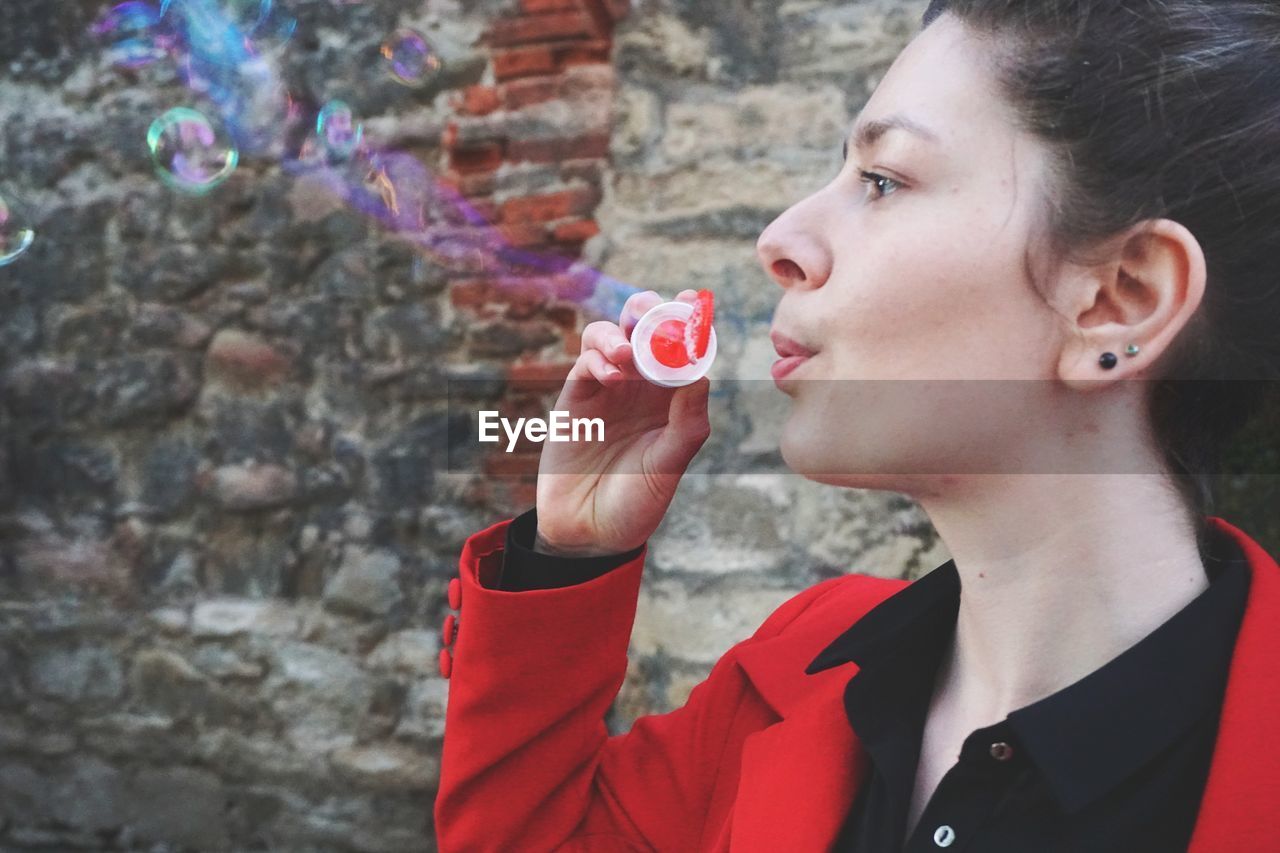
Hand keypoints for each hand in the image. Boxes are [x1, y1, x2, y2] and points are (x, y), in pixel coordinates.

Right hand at [533, 290, 711, 556]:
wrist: (589, 532)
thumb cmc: (637, 502)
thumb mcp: (670, 464)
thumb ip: (686, 422)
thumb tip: (700, 374)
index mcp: (671, 398)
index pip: (683, 348)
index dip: (689, 320)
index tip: (695, 300)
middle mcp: (641, 387)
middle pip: (643, 330)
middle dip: (651, 311)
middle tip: (657, 311)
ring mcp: (607, 390)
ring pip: (610, 336)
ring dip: (621, 332)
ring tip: (629, 352)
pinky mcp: (576, 399)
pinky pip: (586, 363)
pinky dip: (599, 358)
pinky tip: (612, 373)